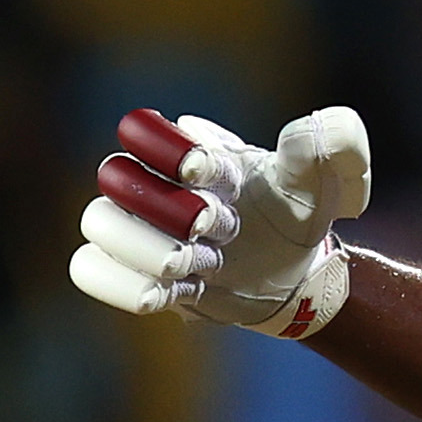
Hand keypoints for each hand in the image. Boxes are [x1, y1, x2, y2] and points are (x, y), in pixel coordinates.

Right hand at [69, 104, 369, 336]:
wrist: (291, 274)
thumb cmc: (298, 214)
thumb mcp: (326, 180)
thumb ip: (335, 146)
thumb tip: (323, 128)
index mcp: (192, 148)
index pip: (144, 130)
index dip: (168, 153)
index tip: (207, 174)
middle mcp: (153, 180)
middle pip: (113, 176)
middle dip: (167, 208)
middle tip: (221, 229)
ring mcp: (135, 225)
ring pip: (98, 224)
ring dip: (153, 251)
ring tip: (205, 264)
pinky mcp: (130, 269)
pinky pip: (86, 269)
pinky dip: (126, 286)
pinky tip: (171, 293)